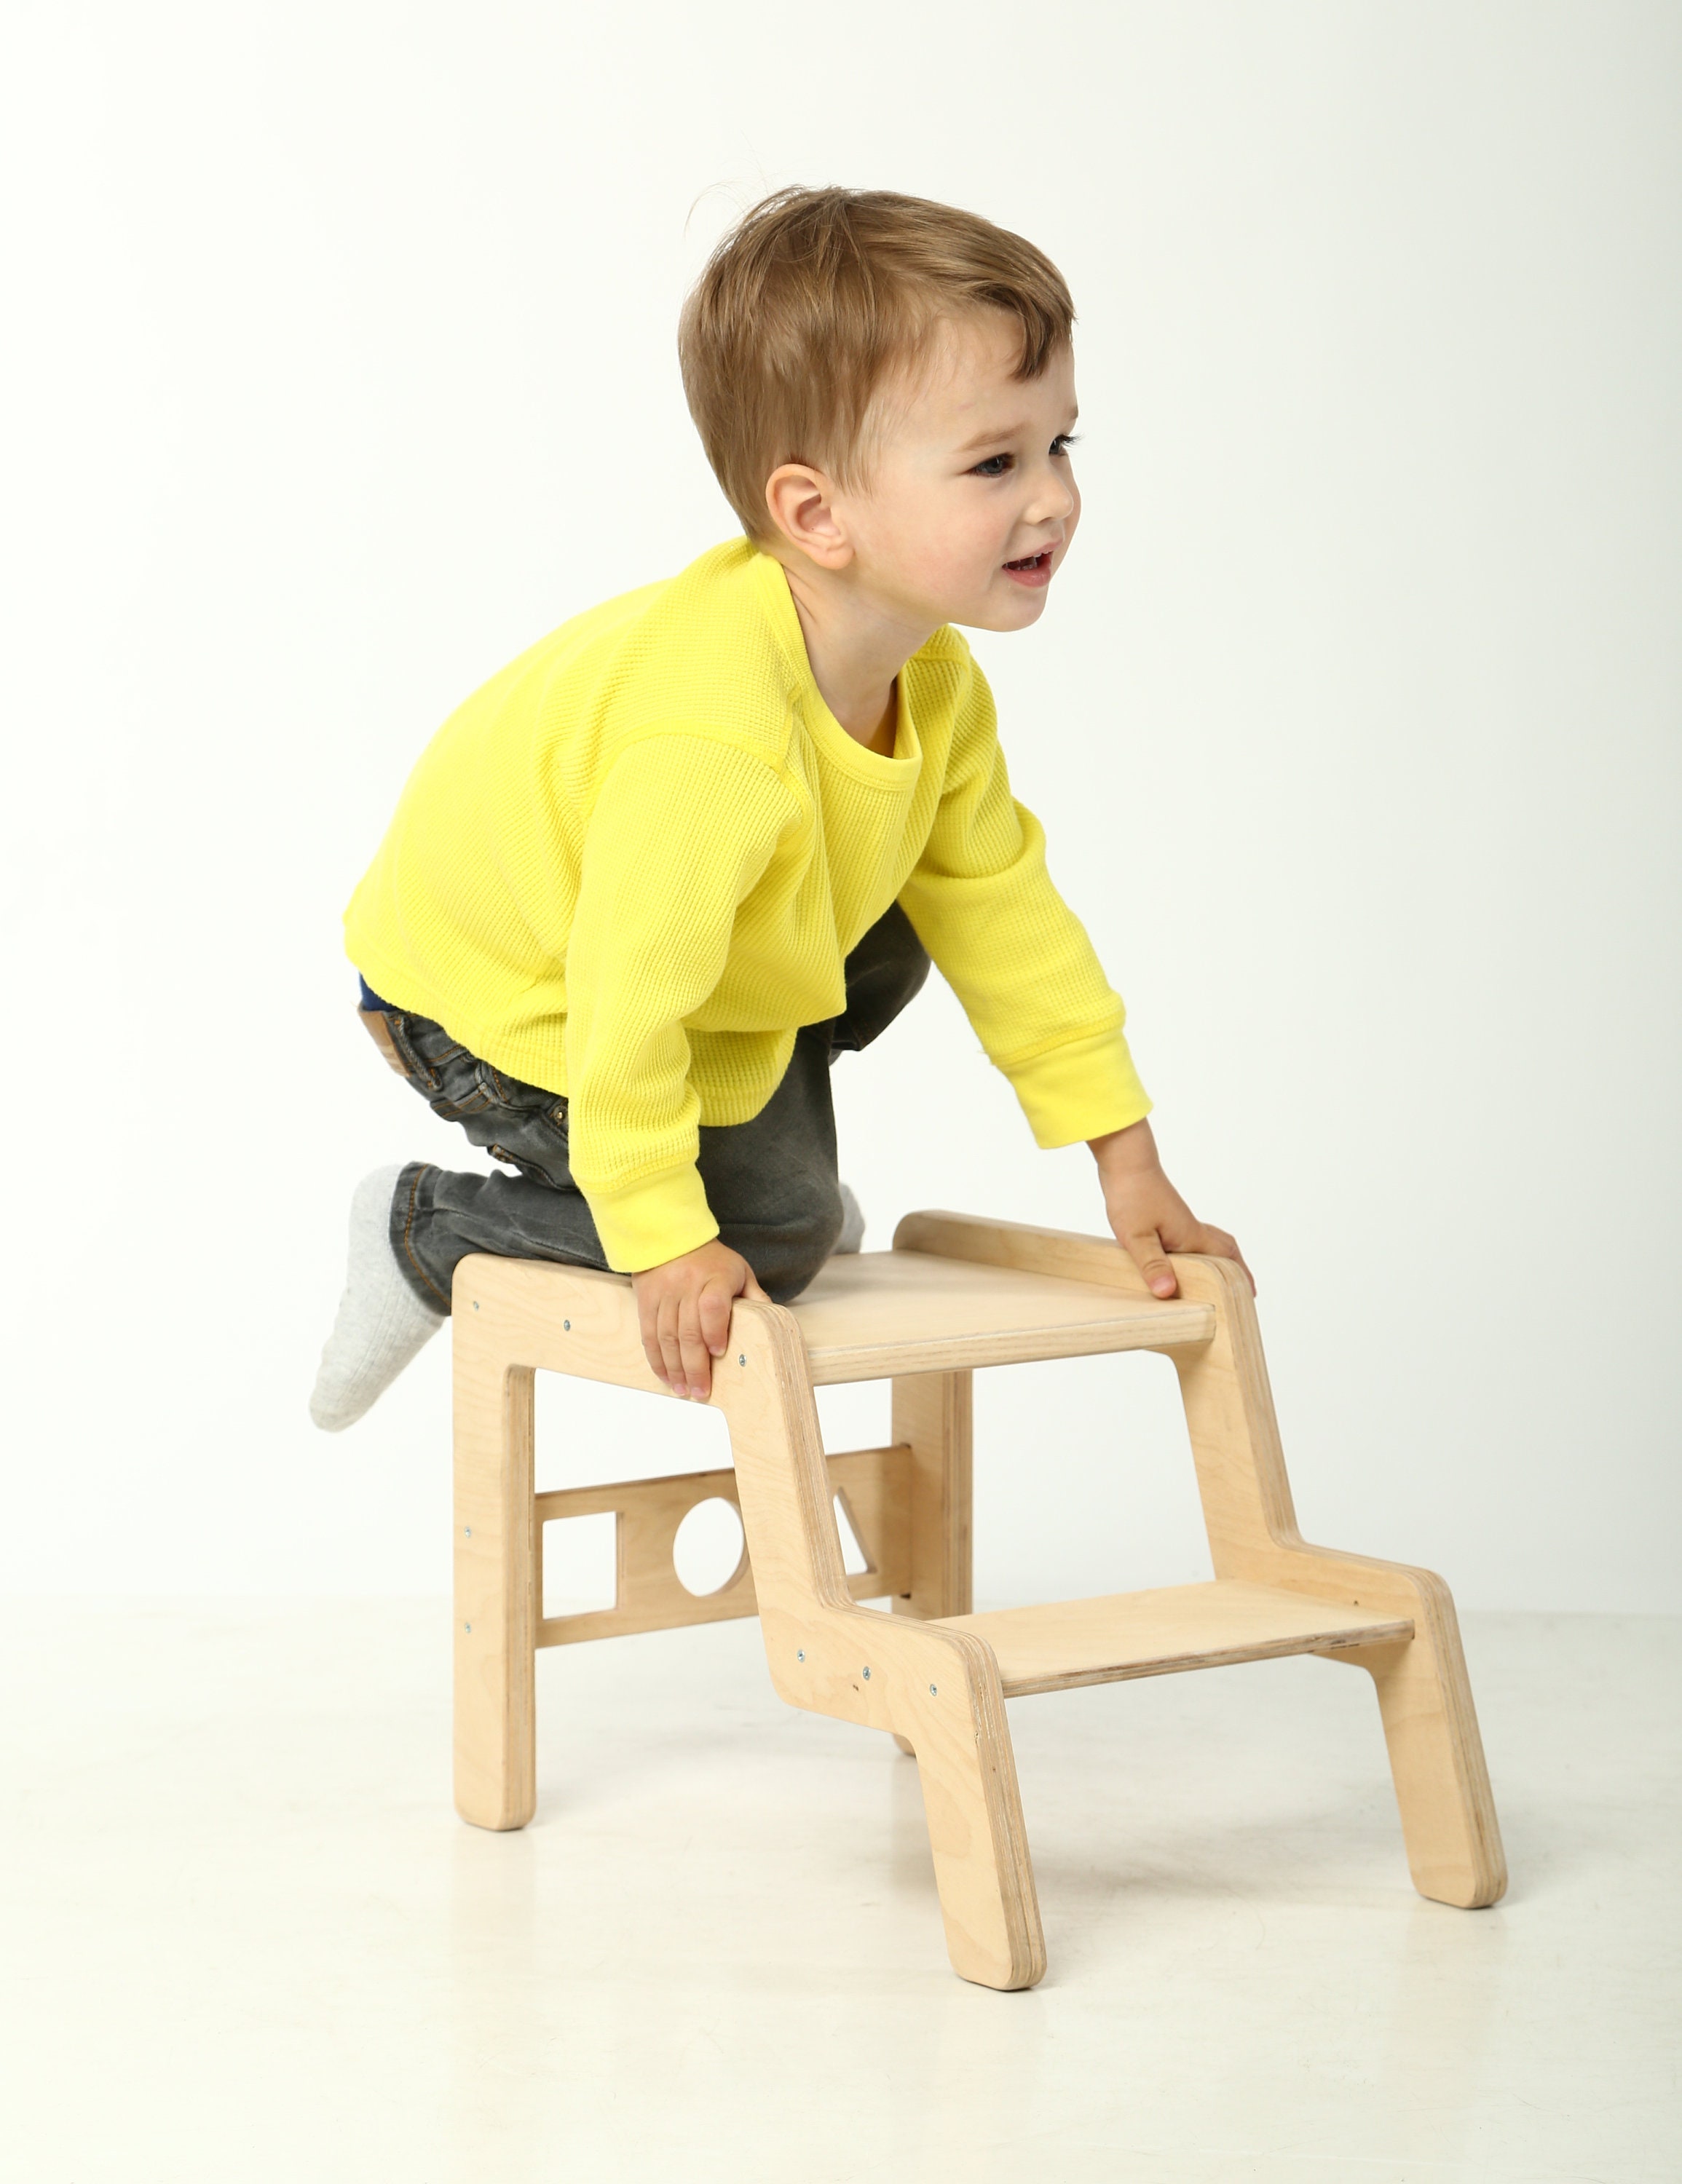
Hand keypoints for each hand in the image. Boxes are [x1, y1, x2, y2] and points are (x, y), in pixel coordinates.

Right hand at [632, 1239, 767, 1400]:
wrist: (671, 1236)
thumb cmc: (712, 1260)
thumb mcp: (739, 1271)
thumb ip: (755, 1297)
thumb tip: (772, 1322)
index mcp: (716, 1277)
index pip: (713, 1306)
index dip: (715, 1332)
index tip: (719, 1353)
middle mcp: (687, 1285)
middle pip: (689, 1331)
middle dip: (695, 1367)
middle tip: (701, 1391)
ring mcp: (664, 1293)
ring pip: (666, 1337)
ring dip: (675, 1368)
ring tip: (684, 1390)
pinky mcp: (646, 1300)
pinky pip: (649, 1335)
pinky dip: (656, 1359)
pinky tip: (666, 1376)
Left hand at [1088, 1119, 1252, 1298]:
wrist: (1125, 1162)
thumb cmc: (1133, 1196)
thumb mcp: (1138, 1237)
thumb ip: (1153, 1265)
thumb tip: (1168, 1292)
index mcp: (1192, 1236)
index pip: (1227, 1257)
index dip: (1240, 1276)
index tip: (1249, 1295)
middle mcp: (1191, 1228)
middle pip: (1224, 1247)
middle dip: (1234, 1268)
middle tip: (1238, 1289)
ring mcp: (1179, 1221)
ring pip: (1208, 1241)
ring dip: (1216, 1259)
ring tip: (1212, 1279)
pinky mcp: (1166, 1216)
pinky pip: (1190, 1238)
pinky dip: (1196, 1251)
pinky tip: (1179, 1258)